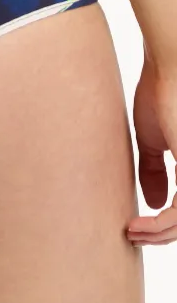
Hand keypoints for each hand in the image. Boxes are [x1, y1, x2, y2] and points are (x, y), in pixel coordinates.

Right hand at [128, 53, 176, 244]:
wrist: (170, 67)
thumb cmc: (161, 91)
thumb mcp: (154, 139)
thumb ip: (155, 170)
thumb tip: (155, 203)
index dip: (164, 224)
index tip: (135, 225)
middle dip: (161, 235)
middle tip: (133, 235)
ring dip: (159, 235)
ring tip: (132, 232)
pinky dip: (159, 226)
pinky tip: (137, 225)